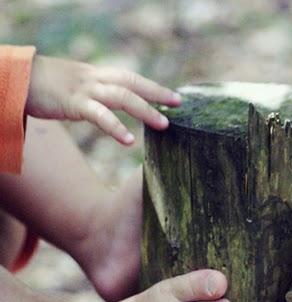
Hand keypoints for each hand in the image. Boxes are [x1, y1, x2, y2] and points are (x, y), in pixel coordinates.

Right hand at [25, 55, 180, 143]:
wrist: (18, 79)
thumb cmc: (46, 87)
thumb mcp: (76, 88)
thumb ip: (96, 97)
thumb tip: (111, 109)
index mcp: (97, 75)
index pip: (131, 78)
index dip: (153, 87)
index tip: (174, 97)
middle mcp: (94, 78)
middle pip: (132, 82)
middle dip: (157, 93)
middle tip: (178, 105)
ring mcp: (84, 89)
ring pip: (121, 96)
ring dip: (144, 110)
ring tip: (163, 124)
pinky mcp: (73, 103)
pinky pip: (99, 115)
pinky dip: (115, 127)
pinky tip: (129, 140)